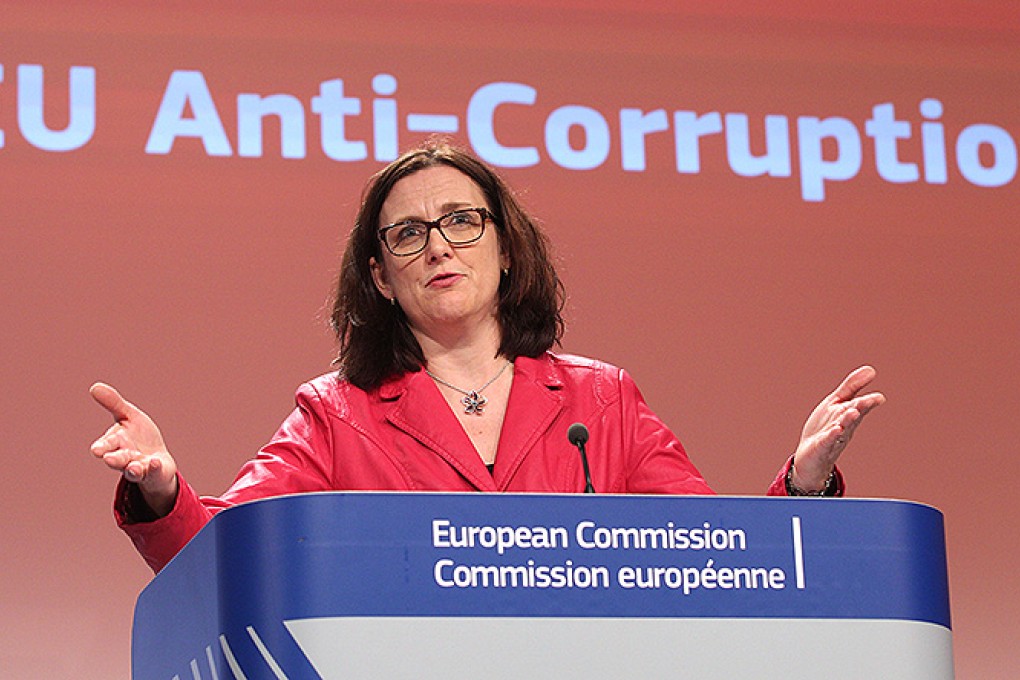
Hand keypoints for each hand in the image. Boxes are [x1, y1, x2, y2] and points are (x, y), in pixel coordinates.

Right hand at [89, 383, 178, 516]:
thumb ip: (113, 403)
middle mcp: (125, 457)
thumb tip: (94, 386)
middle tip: (110, 459)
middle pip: (117, 459)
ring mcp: (139, 467)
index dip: (102, 447)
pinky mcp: (154, 473)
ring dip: (133, 469)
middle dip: (114, 459)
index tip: (97, 450)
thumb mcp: (128, 416)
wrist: (158, 459)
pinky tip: (155, 462)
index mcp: (116, 443)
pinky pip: (153, 472)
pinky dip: (154, 468)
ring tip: (135, 468)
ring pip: (133, 470)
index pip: (105, 445)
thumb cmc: (139, 436)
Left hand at [791, 366, 885, 490]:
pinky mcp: (821, 446)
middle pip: (854, 415)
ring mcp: (833, 437)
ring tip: (853, 412)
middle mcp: (844, 426)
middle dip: (860, 408)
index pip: (860, 406)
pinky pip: (827, 441)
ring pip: (843, 428)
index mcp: (848, 414)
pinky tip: (835, 429)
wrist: (811, 455)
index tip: (879, 398)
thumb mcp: (836, 402)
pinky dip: (831, 435)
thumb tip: (871, 370)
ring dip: (847, 420)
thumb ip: (852, 387)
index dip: (868, 402)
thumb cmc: (825, 427)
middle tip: (867, 401)